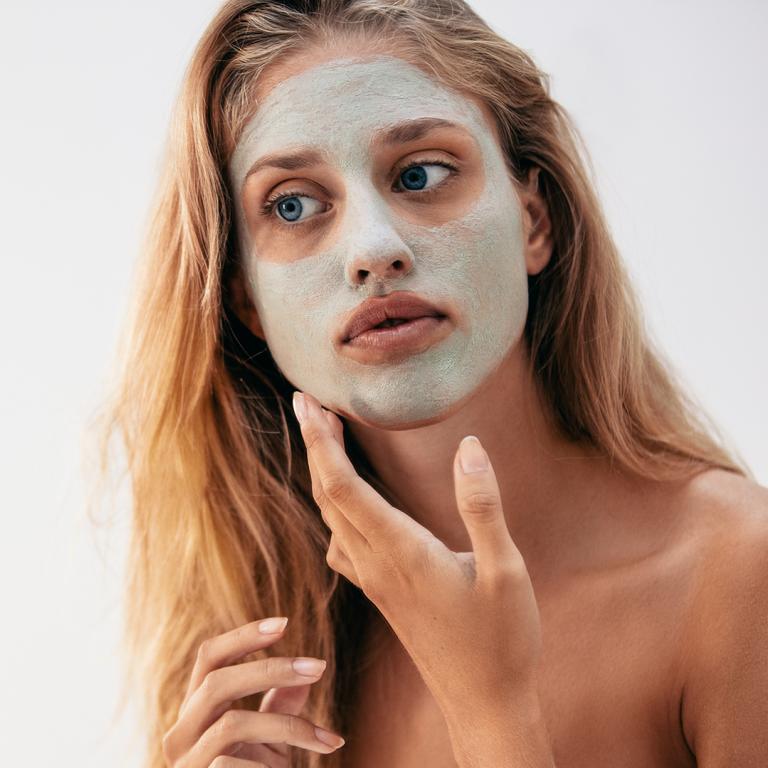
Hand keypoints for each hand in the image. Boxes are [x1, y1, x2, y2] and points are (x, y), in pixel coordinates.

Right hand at [161, 617, 344, 766]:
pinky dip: (268, 765)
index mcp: (196, 710)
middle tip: (319, 667)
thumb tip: (308, 672)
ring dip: (286, 727)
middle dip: (271, 669)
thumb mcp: (268, 740)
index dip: (243, 636)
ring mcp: (186, 763)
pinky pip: (233, 764)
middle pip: (217, 682)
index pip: (209, 657)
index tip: (285, 622)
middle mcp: (181, 733)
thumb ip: (279, 707)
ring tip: (324, 740)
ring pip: (232, 724)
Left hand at [293, 390, 543, 718]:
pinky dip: (334, 507)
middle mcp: (377, 564)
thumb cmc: (501, 639)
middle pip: (328, 495)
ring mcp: (375, 581)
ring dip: (322, 474)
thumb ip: (483, 507)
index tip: (306, 403)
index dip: (320, 442)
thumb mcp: (506, 570)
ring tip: (326, 438)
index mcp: (402, 552)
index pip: (343, 487)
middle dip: (314, 445)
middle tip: (308, 403)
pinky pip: (342, 542)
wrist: (484, 703)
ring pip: (331, 518)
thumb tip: (469, 446)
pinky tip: (347, 503)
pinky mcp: (382, 592)